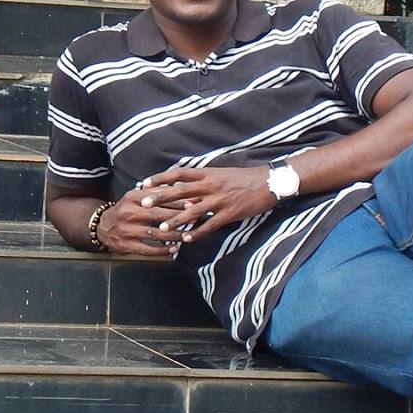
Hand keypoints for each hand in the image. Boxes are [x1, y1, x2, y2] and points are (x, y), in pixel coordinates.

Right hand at [94, 194, 187, 257]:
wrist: (102, 226)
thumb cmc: (127, 210)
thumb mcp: (137, 197)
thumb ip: (157, 193)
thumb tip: (183, 191)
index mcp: (133, 197)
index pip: (158, 198)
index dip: (176, 202)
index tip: (193, 204)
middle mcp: (128, 212)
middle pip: (158, 215)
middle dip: (178, 218)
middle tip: (195, 219)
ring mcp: (126, 229)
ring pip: (155, 233)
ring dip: (173, 235)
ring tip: (187, 236)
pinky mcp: (126, 244)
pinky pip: (147, 249)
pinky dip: (162, 250)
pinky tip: (174, 249)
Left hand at [138, 166, 279, 244]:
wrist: (269, 182)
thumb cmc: (243, 177)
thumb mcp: (221, 173)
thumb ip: (203, 181)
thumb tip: (184, 188)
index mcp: (207, 173)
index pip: (178, 174)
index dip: (160, 178)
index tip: (144, 183)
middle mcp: (211, 185)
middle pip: (180, 191)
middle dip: (160, 197)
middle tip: (143, 203)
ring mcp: (220, 200)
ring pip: (193, 210)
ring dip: (176, 220)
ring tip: (162, 228)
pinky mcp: (230, 213)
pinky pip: (210, 224)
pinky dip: (198, 232)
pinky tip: (187, 239)